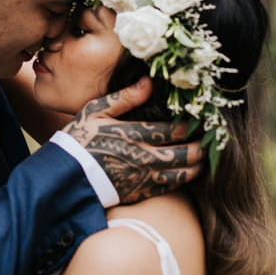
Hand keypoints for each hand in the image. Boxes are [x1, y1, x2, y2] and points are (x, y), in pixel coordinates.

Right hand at [62, 79, 201, 203]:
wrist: (63, 175)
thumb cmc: (78, 138)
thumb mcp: (96, 111)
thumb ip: (124, 97)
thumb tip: (148, 82)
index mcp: (131, 134)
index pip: (170, 130)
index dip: (189, 125)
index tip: (201, 118)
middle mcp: (140, 156)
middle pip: (181, 153)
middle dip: (200, 146)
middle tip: (213, 139)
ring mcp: (140, 177)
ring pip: (178, 173)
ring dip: (196, 165)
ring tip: (207, 157)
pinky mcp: (137, 192)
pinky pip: (167, 188)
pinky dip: (183, 181)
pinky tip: (191, 174)